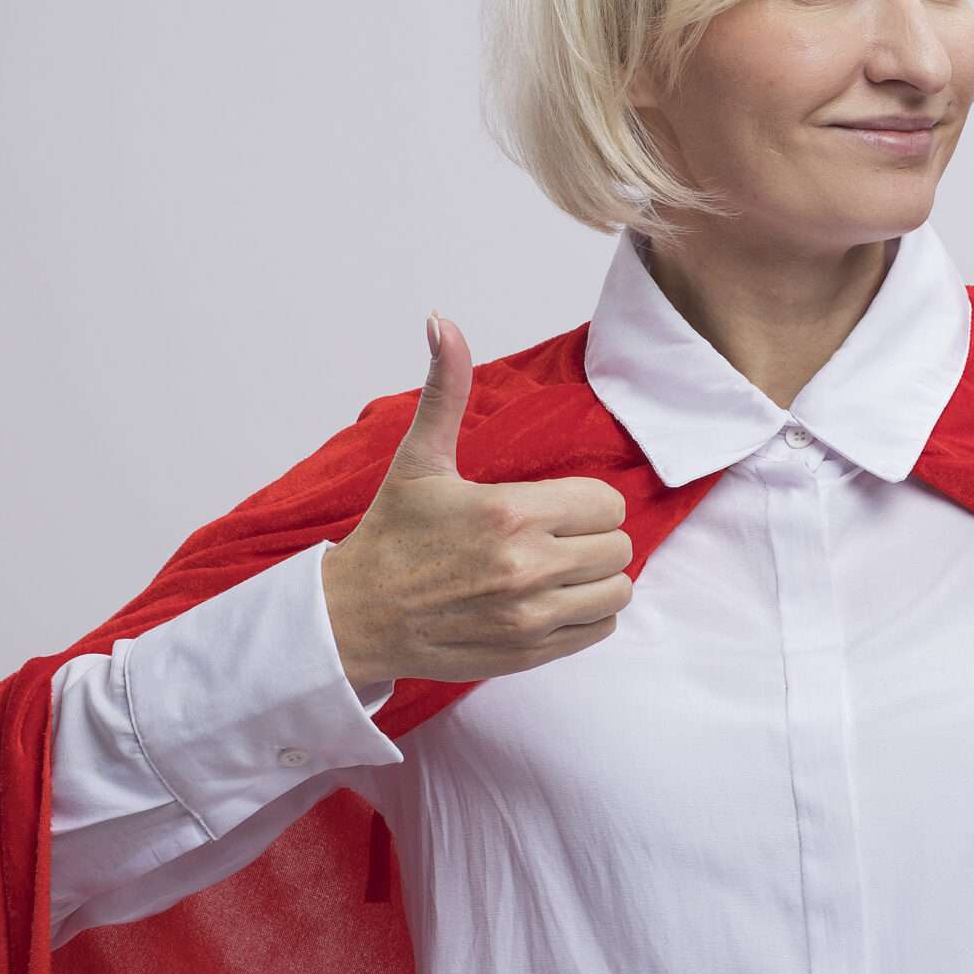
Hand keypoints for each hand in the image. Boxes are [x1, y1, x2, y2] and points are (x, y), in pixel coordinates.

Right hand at [320, 311, 634, 689]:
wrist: (354, 617)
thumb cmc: (391, 535)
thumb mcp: (419, 459)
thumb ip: (446, 388)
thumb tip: (441, 320)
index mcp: (510, 513)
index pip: (607, 504)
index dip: (586, 501)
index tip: (554, 506)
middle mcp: (528, 568)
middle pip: (619, 546)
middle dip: (593, 537)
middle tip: (555, 536)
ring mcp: (531, 617)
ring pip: (618, 589)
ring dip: (597, 577)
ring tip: (560, 567)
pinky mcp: (530, 653)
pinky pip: (600, 629)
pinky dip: (588, 613)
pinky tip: (554, 599)